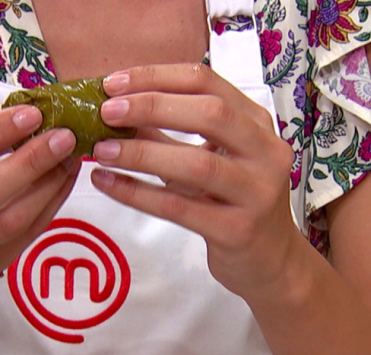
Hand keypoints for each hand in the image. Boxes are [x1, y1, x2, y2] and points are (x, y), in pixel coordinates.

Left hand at [91, 64, 298, 298]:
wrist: (270, 261)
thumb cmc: (235, 205)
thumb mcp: (211, 162)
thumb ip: (172, 137)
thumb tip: (119, 113)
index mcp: (258, 126)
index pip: (208, 83)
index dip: (158, 77)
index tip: (114, 84)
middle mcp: (266, 154)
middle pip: (210, 115)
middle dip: (152, 107)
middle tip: (105, 112)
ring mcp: (256, 194)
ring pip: (197, 164)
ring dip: (142, 154)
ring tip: (100, 151)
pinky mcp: (238, 231)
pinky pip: (180, 208)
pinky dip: (138, 194)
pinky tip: (108, 184)